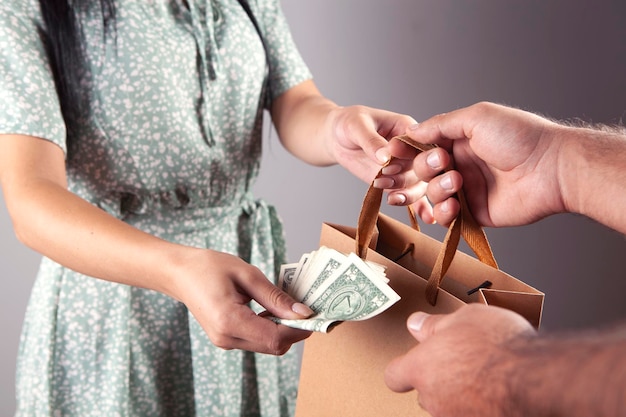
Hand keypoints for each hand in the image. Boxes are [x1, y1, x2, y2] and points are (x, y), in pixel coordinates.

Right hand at [174, 249, 313, 354]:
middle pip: (274, 346)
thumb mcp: (247, 275)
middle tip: (305, 307)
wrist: (179, 272)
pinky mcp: (226, 339)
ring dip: (283, 329)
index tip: (314, 313)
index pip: (275, 338)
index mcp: (229, 322)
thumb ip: (276, 297)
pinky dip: (270, 328)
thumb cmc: (209, 267)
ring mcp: (225, 342)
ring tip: (288, 305)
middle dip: (294, 330)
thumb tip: (303, 313)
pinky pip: (257, 340)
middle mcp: (227, 338)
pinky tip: (271, 309)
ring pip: (267, 345)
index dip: (299, 329)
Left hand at [326, 105, 433, 220]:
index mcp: (407, 128)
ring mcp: (406, 167)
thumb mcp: (356, 126)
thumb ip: (371, 141)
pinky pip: (412, 195)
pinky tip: (428, 219)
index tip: (388, 165)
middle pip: (423, 169)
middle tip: (382, 179)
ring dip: (406, 194)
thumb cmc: (348, 124)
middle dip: (405, 179)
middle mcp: (412, 149)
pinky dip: (420, 208)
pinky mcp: (397, 182)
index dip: (409, 158)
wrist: (337, 138)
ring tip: (389, 196)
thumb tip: (385, 156)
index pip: (419, 145)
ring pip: (419, 185)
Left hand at [384, 304, 535, 416]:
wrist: (533, 380)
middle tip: (461, 361)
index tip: (410, 363)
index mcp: (421, 368)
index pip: (394, 376)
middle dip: (439, 380)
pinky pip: (473, 413)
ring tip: (486, 376)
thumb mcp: (464, 318)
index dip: (402, 369)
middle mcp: (434, 399)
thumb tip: (416, 324)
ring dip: (461, 394)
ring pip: (450, 406)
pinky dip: (481, 406)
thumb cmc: (498, 346)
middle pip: (425, 393)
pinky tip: (499, 391)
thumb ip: (434, 325)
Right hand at [385, 102, 567, 226]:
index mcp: (459, 141)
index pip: (422, 148)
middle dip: (425, 168)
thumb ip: (440, 124)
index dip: (405, 152)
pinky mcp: (474, 214)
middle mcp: (460, 165)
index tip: (390, 155)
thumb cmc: (520, 136)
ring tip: (458, 183)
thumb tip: (411, 131)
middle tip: (445, 163)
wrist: (551, 169)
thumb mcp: (476, 118)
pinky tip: (455, 205)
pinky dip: (443, 213)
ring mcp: (467, 190)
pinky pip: (446, 218)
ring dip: (438, 190)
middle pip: (422, 172)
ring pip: (431, 195)